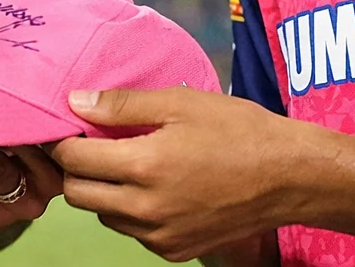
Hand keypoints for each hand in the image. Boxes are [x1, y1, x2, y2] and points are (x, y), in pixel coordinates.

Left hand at [52, 87, 311, 261]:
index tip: (71, 125)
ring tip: (129, 161)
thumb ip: (122, 105)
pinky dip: (132, 211)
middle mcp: (146, 210)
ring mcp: (160, 236)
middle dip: (77, 168)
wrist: (290, 177)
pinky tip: (156, 185)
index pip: (74, 160)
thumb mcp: (180, 102)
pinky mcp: (175, 251)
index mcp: (144, 167)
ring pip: (104, 216)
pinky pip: (133, 232)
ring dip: (104, 190)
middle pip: (79, 195)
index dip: (64, 140)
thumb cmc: (238, 130)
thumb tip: (75, 102)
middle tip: (94, 143)